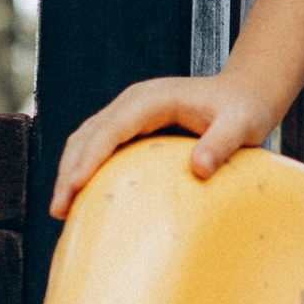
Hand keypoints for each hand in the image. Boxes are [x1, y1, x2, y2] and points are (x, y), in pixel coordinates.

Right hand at [49, 72, 279, 219]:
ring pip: (87, 140)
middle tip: (58, 210)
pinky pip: (100, 147)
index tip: (74, 186)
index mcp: (152, 99)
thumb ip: (222, 144)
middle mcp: (133, 102)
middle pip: (88, 134)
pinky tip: (83, 199)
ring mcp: (129, 114)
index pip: (111, 128)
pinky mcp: (132, 127)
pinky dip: (85, 170)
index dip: (90, 157)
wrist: (246, 93)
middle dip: (69, 170)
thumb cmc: (245, 108)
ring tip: (61, 210)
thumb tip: (199, 169)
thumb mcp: (242, 124)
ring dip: (70, 172)